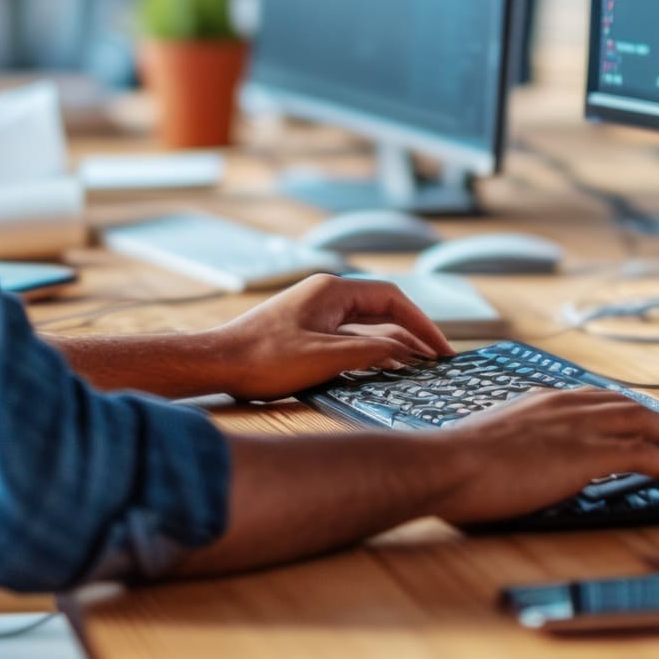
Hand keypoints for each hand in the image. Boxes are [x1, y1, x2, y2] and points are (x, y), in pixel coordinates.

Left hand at [201, 275, 454, 399]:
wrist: (216, 364)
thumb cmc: (263, 359)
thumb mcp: (324, 357)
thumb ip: (369, 350)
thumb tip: (405, 351)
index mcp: (332, 290)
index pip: (392, 298)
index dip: (422, 324)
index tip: (441, 349)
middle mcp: (326, 295)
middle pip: (383, 309)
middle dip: (413, 333)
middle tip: (438, 360)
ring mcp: (315, 312)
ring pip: (367, 323)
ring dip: (393, 343)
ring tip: (419, 367)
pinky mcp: (306, 330)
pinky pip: (350, 335)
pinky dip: (371, 349)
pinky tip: (383, 368)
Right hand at [425, 389, 658, 526]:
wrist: (445, 465)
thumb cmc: (454, 466)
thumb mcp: (490, 446)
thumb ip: (515, 448)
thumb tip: (520, 466)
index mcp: (543, 402)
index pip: (602, 401)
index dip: (635, 412)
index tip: (654, 421)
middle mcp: (566, 406)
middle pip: (633, 408)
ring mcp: (578, 427)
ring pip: (648, 425)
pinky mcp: (586, 454)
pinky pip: (645, 454)